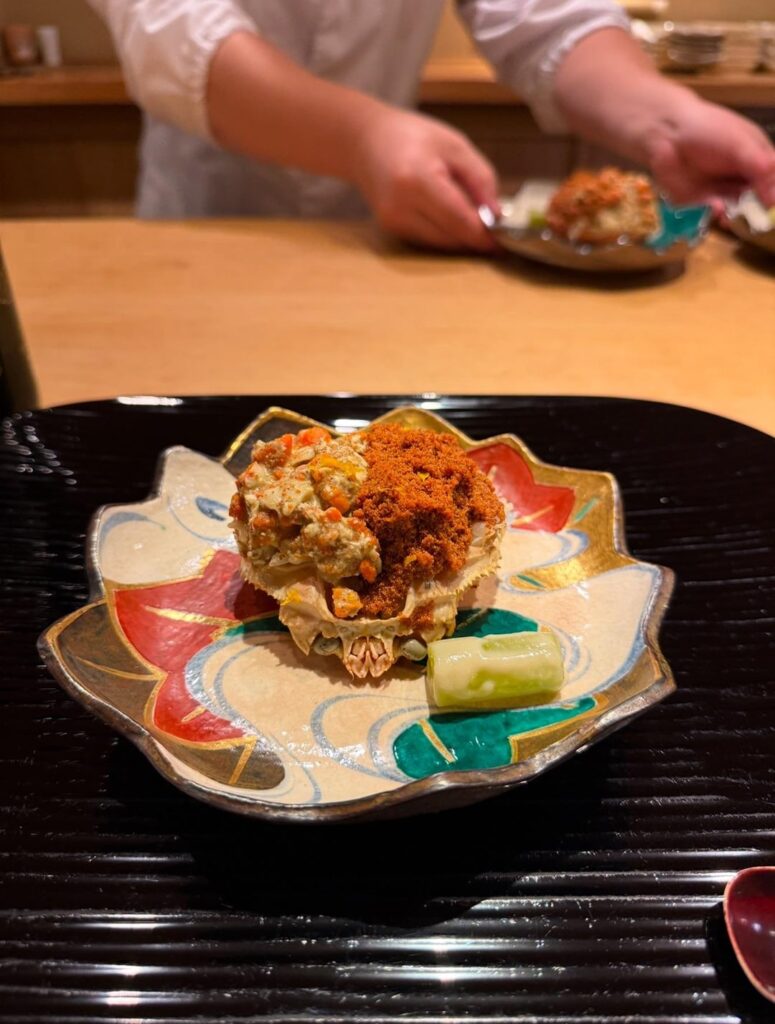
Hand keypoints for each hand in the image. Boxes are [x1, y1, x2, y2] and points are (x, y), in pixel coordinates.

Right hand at [352, 107, 498, 251]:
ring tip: (473, 216)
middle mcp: (401, 207)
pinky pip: (429, 240)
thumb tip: (497, 215)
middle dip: (476, 236)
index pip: (460, 220)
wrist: (365, 141)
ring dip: (461, 236)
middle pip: (452, 237)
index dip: (485, 234)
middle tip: (495, 227)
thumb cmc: (411, 136)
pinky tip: (450, 215)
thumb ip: (481, 180)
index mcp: (418, 180)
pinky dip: (445, 233)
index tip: (505, 238)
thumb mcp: (455, 145)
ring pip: (442, 244)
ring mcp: (393, 222)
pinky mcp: (392, 229)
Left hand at [645, 95, 774, 207]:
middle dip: (758, 211)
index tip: (770, 205)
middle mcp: (743, 177)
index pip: (773, 181)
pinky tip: (716, 209)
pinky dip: (718, 214)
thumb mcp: (740, 144)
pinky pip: (715, 214)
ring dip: (738, 215)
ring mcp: (723, 191)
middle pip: (759, 200)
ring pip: (738, 211)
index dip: (772, 194)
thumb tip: (774, 198)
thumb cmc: (708, 130)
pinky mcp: (703, 202)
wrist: (667, 134)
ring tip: (734, 214)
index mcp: (758, 159)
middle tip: (756, 217)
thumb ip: (760, 168)